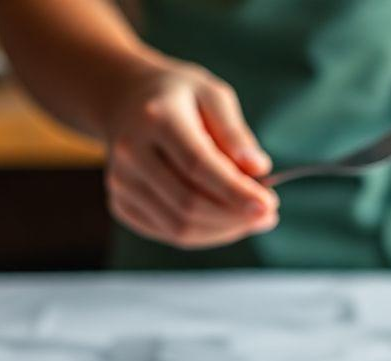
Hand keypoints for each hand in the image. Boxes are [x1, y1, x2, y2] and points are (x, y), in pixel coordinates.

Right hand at [103, 62, 278, 248]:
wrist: (125, 101)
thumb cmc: (179, 98)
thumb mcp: (213, 96)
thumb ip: (235, 132)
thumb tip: (258, 169)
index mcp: (157, 119)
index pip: (198, 166)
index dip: (235, 192)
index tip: (269, 205)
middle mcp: (131, 152)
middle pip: (188, 203)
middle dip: (234, 216)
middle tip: (268, 214)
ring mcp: (122, 181)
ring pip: (179, 227)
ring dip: (223, 230)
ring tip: (251, 219)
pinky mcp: (121, 203)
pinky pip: (169, 233)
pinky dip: (205, 234)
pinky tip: (225, 220)